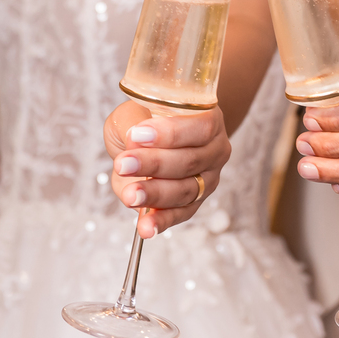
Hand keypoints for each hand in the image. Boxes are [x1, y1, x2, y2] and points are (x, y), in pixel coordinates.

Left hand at [107, 100, 229, 237]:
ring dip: (155, 194)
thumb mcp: (136, 109)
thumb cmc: (145, 118)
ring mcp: (207, 180)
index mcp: (209, 120)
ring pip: (185, 191)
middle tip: (123, 165)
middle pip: (190, 162)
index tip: (137, 135)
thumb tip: (133, 143)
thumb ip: (135, 122)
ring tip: (130, 196)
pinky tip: (145, 228)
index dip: (170, 133)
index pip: (199, 128)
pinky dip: (160, 221)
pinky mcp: (193, 203)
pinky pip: (179, 214)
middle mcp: (215, 151)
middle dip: (154, 165)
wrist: (153, 138)